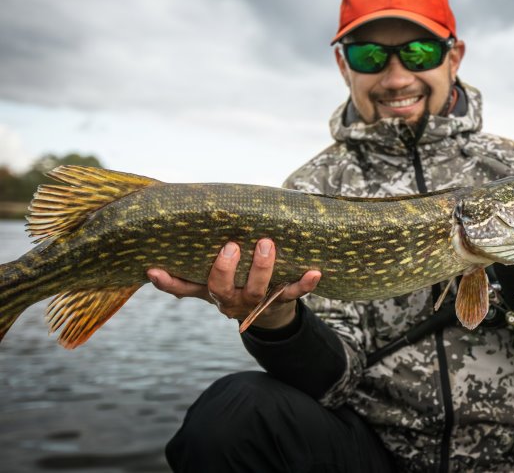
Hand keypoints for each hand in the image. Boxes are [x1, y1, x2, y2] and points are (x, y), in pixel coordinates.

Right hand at [147, 238, 320, 329]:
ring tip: (266, 244)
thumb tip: (151, 260)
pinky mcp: (282, 301)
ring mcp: (257, 302)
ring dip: (261, 268)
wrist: (270, 315)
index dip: (169, 282)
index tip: (155, 268)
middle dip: (225, 269)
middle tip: (231, 246)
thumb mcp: (209, 282)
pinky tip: (314, 272)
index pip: (185, 288)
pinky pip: (294, 294)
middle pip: (223, 289)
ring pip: (256, 290)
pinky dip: (305, 284)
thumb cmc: (235, 287)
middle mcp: (231, 300)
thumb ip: (186, 274)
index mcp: (212, 292)